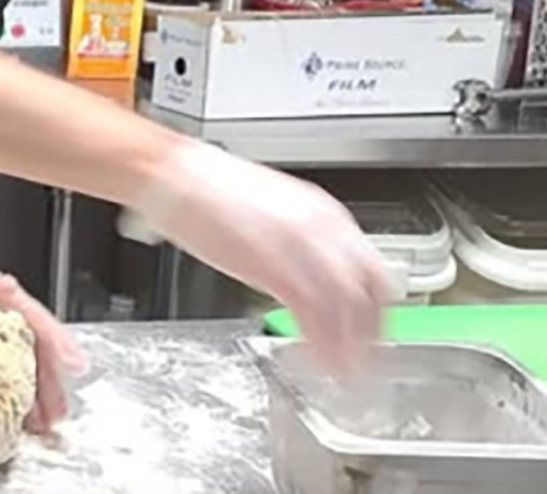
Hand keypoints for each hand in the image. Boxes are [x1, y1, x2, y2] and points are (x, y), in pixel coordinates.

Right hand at [133, 142, 391, 373]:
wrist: (171, 174)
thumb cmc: (205, 190)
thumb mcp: (268, 211)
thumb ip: (294, 241)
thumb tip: (302, 271)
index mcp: (322, 212)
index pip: (371, 269)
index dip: (375, 308)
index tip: (370, 332)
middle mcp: (320, 227)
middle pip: (369, 290)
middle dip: (369, 333)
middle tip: (363, 360)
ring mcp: (300, 246)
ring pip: (346, 306)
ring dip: (348, 346)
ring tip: (341, 370)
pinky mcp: (273, 266)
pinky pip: (312, 313)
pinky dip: (320, 343)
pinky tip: (315, 358)